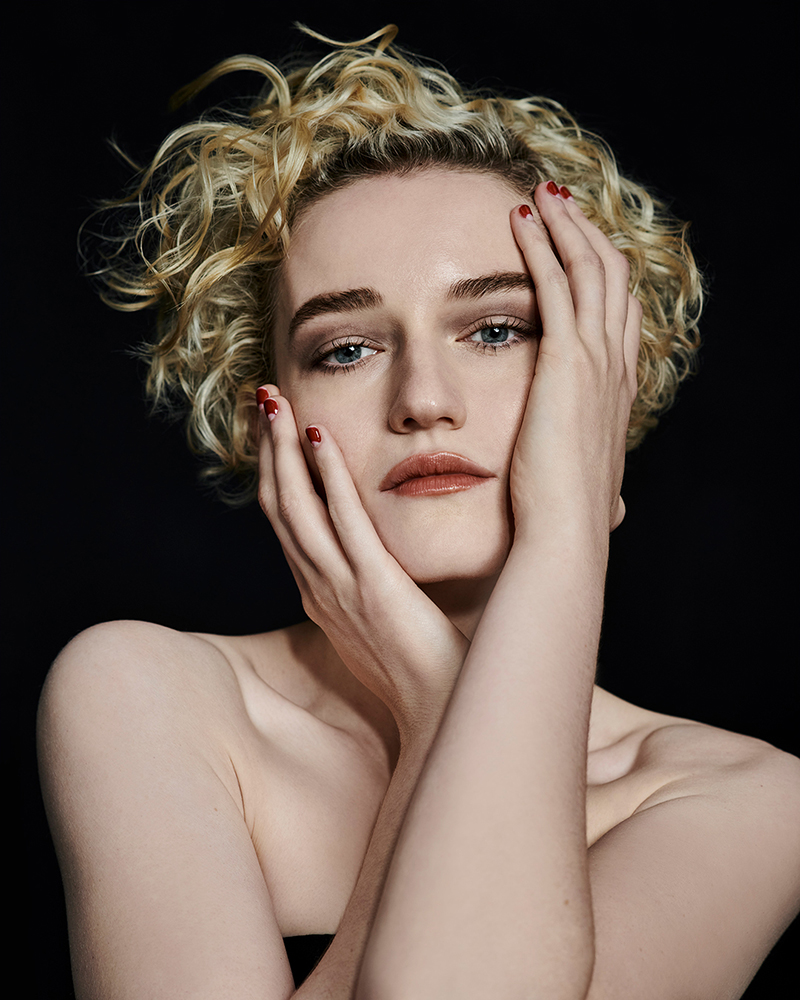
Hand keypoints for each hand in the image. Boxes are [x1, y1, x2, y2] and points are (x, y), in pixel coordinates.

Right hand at [256, 389, 468, 738]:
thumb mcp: (378, 619)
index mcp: (318, 592)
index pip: (284, 521)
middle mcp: (317, 587)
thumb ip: (365, 582)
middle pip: (277, 506)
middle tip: (263, 399)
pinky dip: (327, 476)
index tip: (273, 429)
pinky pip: (343, 522)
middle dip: (265, 449)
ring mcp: (340, 588)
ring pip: (294, 508)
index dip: (273, 471)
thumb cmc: (419, 666)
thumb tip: (370, 553)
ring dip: (282, 451)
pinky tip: (320, 437)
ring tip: (275, 403)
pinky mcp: (373, 587)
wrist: (442, 709)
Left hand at [508, 182, 640, 540]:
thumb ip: (596, 482)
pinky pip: (554, 283)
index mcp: (615, 390)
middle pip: (611, 277)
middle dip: (587, 234)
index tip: (574, 248)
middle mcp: (614, 366)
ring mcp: (595, 359)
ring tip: (541, 193)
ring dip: (567, 224)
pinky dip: (540, 244)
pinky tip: (518, 218)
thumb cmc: (566, 516)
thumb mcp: (591, 488)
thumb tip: (615, 508)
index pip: (617, 313)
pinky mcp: (565, 359)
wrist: (564, 532)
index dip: (600, 274)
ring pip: (590, 268)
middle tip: (559, 202)